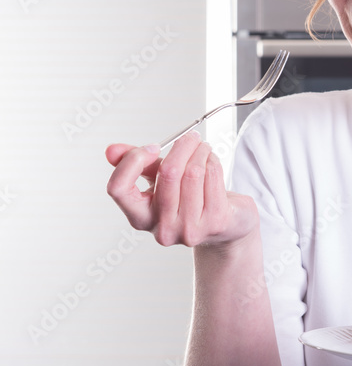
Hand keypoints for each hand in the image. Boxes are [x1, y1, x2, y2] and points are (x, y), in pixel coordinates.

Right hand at [105, 133, 257, 247]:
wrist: (226, 224)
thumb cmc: (189, 200)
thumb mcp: (158, 181)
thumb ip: (135, 164)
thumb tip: (112, 150)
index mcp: (141, 218)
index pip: (119, 188)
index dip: (133, 161)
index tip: (152, 148)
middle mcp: (163, 229)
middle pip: (167, 173)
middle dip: (181, 146)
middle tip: (190, 136)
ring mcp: (189, 229)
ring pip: (193, 172)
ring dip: (200, 151)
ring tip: (203, 147)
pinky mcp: (215, 222)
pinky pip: (212, 177)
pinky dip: (213, 161)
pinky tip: (212, 161)